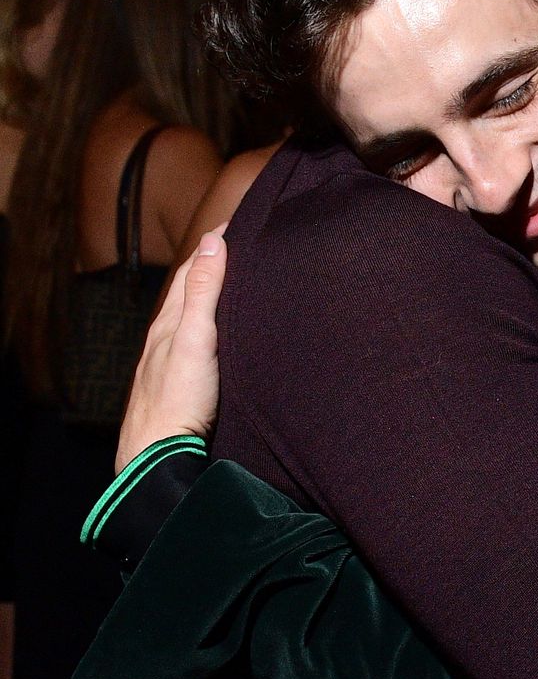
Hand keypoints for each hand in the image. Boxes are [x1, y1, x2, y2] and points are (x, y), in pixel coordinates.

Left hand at [116, 229, 227, 473]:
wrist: (157, 457)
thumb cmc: (177, 401)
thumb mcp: (195, 339)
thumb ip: (204, 292)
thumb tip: (213, 242)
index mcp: (170, 322)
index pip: (192, 270)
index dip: (214, 244)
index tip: (238, 221)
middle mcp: (166, 338)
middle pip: (189, 291)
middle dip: (212, 264)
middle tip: (239, 243)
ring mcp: (169, 362)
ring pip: (190, 317)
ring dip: (209, 294)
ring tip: (232, 281)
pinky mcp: (179, 385)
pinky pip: (194, 342)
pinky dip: (208, 325)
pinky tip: (218, 336)